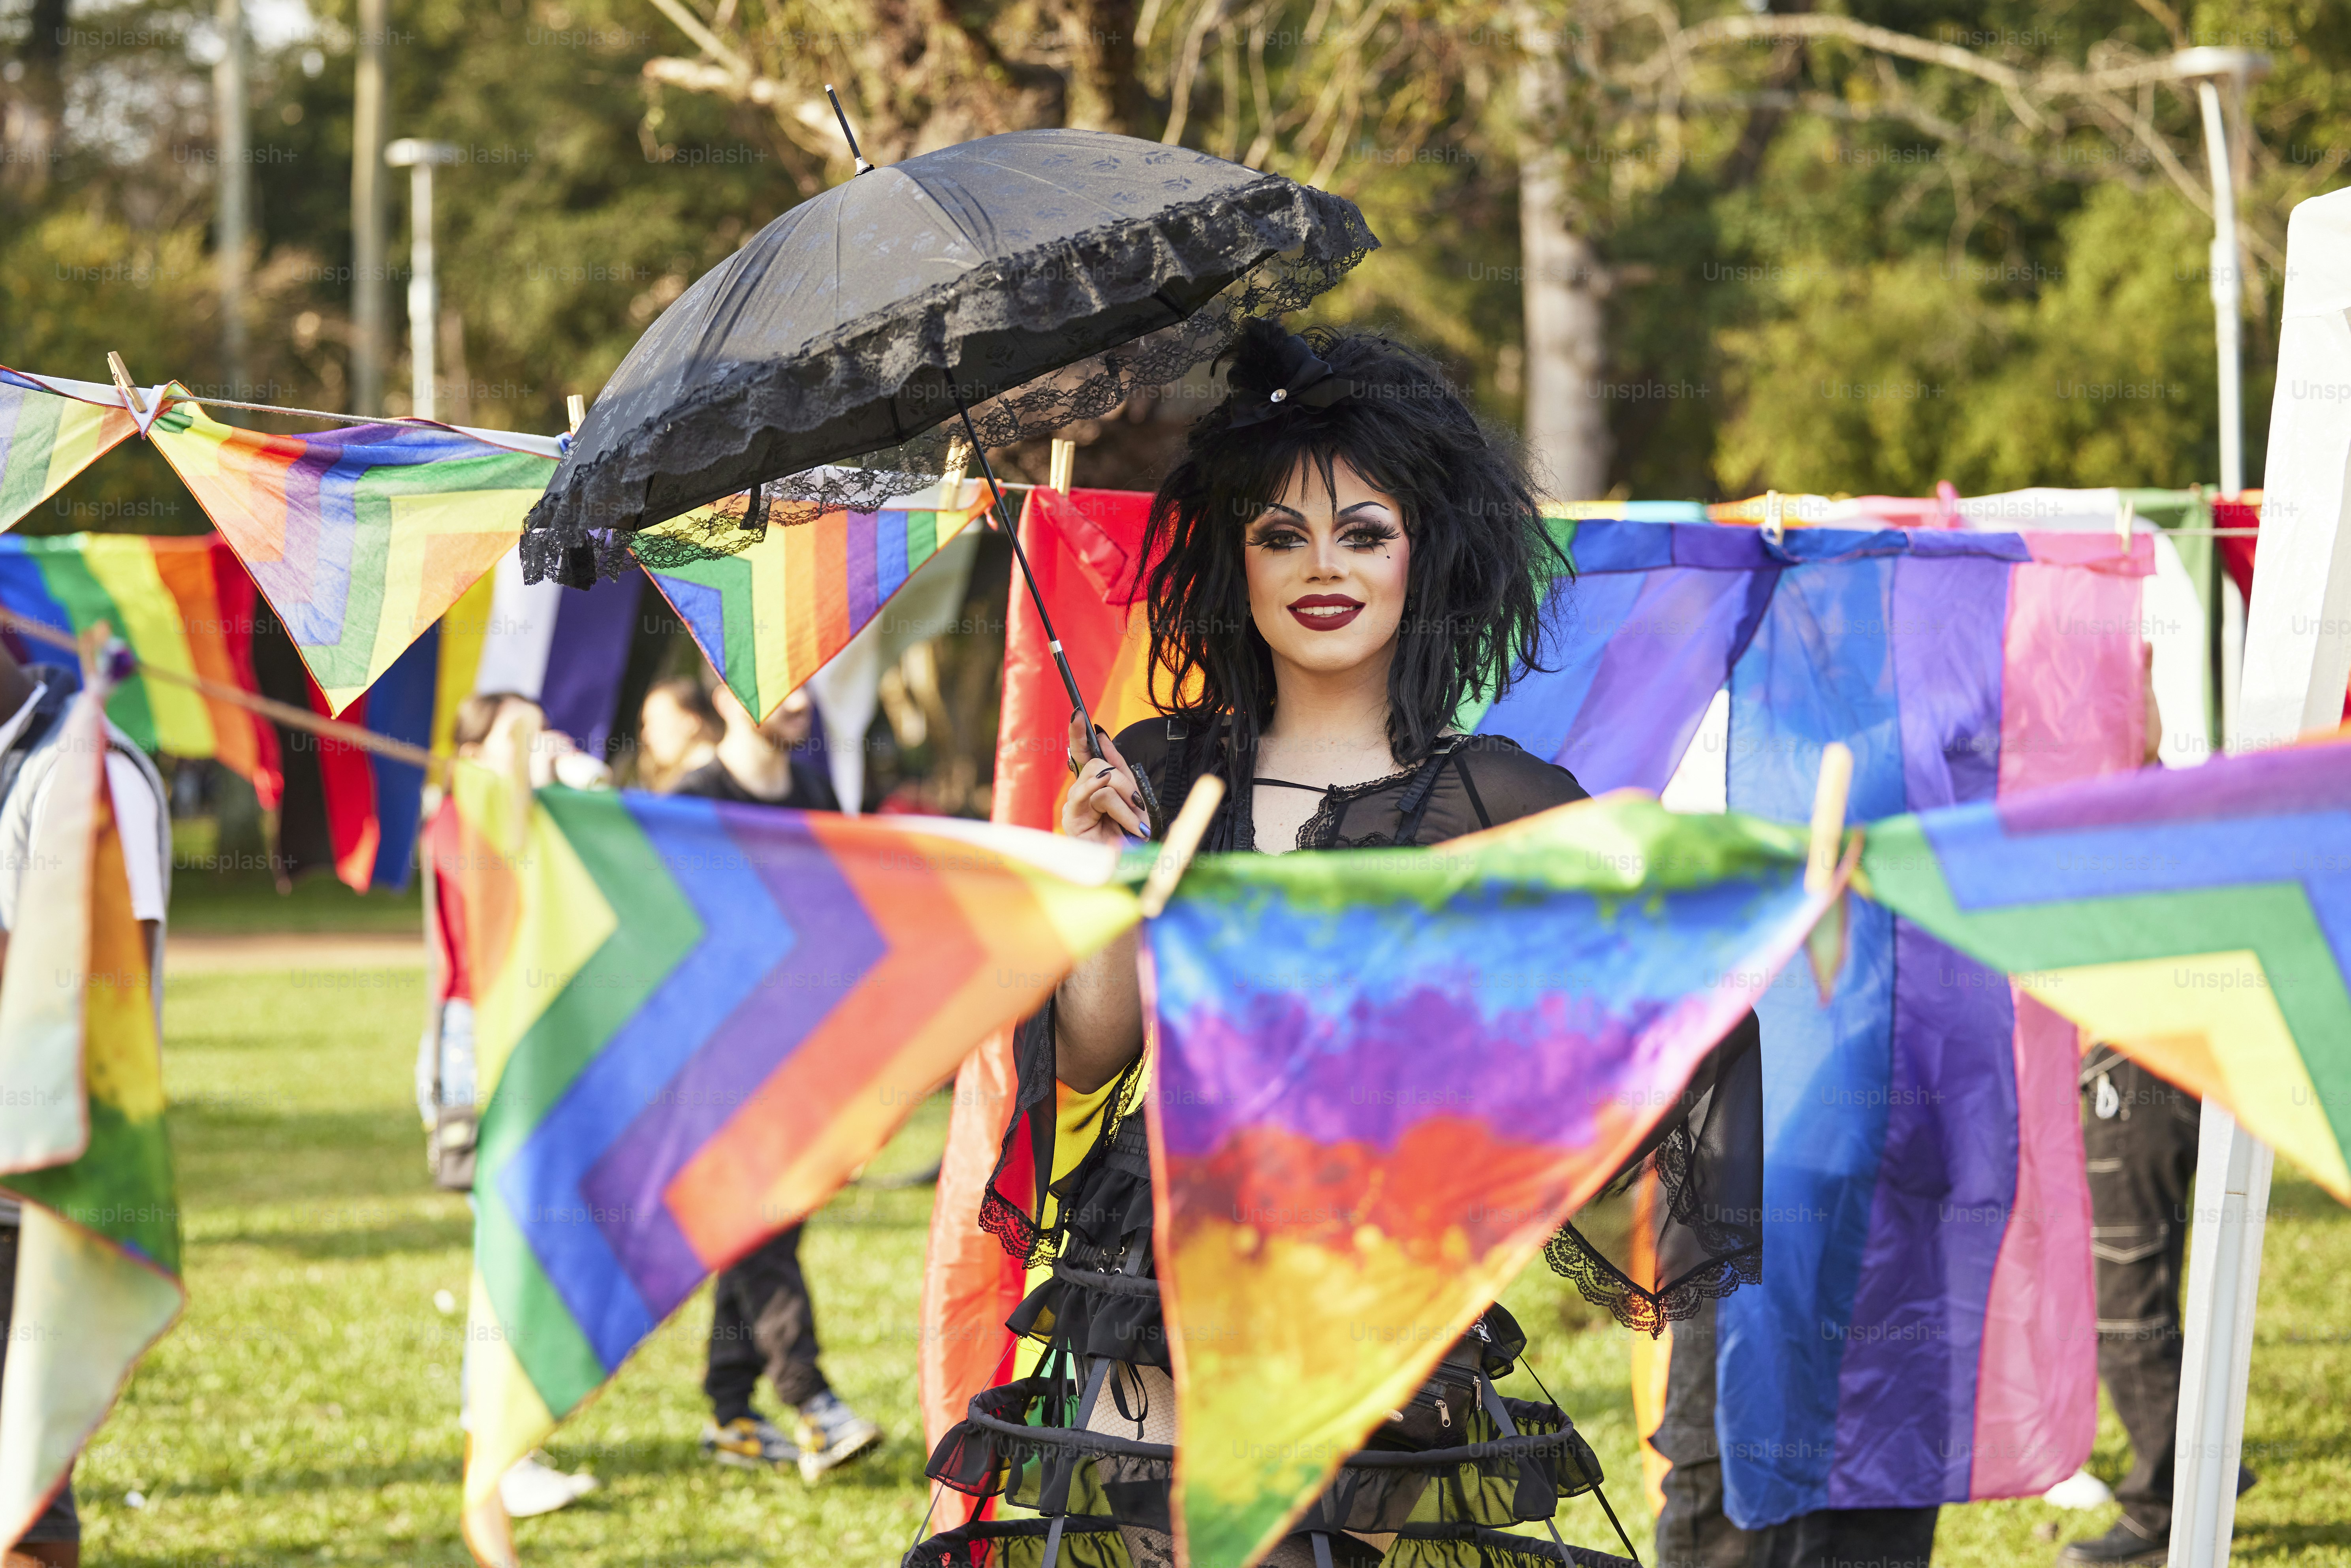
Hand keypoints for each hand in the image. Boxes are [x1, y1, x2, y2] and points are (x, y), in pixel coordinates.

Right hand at [1059, 712, 1147, 845]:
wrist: (1129, 867)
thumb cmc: (1128, 835)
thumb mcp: (1131, 796)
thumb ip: (1118, 767)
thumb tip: (1101, 736)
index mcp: (1093, 786)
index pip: (1082, 752)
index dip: (1077, 732)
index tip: (1077, 712)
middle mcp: (1080, 793)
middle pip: (1098, 764)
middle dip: (1124, 780)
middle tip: (1138, 804)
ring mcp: (1075, 804)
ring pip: (1102, 778)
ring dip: (1126, 799)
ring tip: (1136, 823)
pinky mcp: (1073, 818)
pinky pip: (1095, 794)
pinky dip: (1114, 802)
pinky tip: (1126, 814)